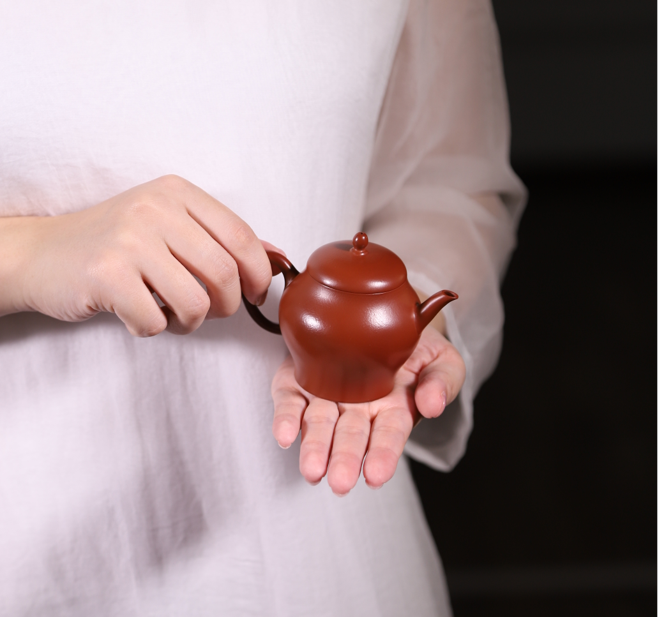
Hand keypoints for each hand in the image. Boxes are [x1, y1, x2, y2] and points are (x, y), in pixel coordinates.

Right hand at [1, 175, 271, 335]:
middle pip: (224, 273)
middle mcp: (154, 209)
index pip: (242, 236)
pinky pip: (155, 321)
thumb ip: (221, 239)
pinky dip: (153, 329)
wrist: (43, 254)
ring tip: (173, 316)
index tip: (256, 294)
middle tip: (211, 311)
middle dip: (227, 306)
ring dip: (191, 322)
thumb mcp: (169, 226)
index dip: (259, 274)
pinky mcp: (106, 274)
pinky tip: (138, 315)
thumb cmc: (116, 245)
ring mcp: (128, 239)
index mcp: (177, 193)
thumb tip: (278, 257)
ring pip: (195, 302)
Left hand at [271, 325, 465, 494]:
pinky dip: (285, 417)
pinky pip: (290, 400)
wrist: (379, 314)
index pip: (389, 436)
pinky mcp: (299, 380)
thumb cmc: (414, 344)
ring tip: (312, 470)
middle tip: (340, 481)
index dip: (383, 455)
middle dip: (345, 459)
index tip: (376, 475)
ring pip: (318, 424)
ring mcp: (327, 396)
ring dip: (314, 447)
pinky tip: (285, 434)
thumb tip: (434, 406)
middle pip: (350, 437)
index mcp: (394, 409)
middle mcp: (358, 409)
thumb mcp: (442, 359)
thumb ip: (443, 382)